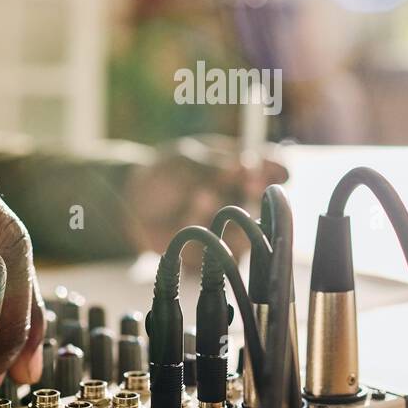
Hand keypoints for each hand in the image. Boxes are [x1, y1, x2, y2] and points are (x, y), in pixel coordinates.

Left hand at [123, 135, 287, 258]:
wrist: (132, 205)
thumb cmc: (162, 174)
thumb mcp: (185, 160)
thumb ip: (213, 165)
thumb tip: (243, 165)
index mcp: (242, 168)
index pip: (274, 167)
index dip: (275, 169)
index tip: (264, 168)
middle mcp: (242, 197)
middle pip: (269, 201)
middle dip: (255, 192)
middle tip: (246, 183)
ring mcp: (232, 224)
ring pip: (249, 227)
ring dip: (227, 211)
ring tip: (200, 196)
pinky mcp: (217, 248)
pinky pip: (219, 245)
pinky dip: (202, 228)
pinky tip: (184, 216)